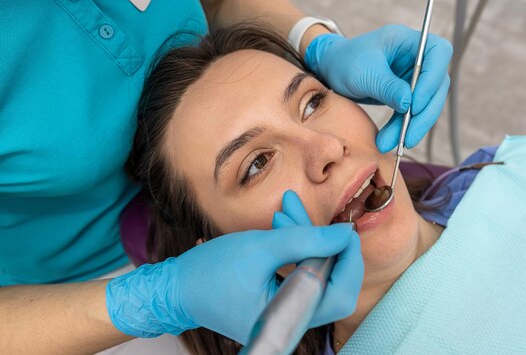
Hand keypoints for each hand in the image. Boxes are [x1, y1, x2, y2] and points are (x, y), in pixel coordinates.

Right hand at [106, 191, 362, 344]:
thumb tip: (345, 233)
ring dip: (305, 239)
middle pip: (331, 282)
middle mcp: (291, 321)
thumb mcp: (261, 248)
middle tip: (311, 213)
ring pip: (313, 272)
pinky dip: (294, 248)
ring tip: (286, 208)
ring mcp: (284, 311)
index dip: (347, 257)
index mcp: (289, 318)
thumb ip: (306, 239)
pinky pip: (297, 272)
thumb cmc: (211, 272)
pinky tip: (282, 223)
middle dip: (324, 244)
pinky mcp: (277, 299)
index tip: (344, 227)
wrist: (175, 288)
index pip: (339, 291)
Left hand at [305, 24, 451, 152]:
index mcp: (406, 40)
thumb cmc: (344, 62)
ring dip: (413, 126)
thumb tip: (409, 105)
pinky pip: (412, 112)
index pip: (438, 52)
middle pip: (437, 83)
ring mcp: (412, 75)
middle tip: (409, 137)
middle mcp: (415, 56)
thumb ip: (388, 87)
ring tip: (395, 144)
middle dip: (424, 113)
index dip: (432, 79)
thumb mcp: (364, 73)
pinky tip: (391, 140)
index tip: (415, 104)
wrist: (330, 69)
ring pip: (426, 102)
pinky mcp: (406, 92)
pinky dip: (403, 127)